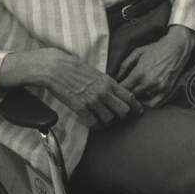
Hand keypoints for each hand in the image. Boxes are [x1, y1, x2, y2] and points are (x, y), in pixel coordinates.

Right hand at [0, 48, 142, 126]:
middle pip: (123, 111)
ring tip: (102, 119)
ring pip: (109, 119)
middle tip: (117, 116)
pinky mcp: (80, 108)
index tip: (138, 112)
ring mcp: (92, 101)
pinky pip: (93, 123)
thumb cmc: (74, 68)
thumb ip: (107, 83)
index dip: (136, 106)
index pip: (129, 96)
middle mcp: (104, 92)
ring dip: (107, 122)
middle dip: (122, 115)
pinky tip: (93, 122)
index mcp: (109, 81)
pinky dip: (95, 125)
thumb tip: (115, 93)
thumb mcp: (96, 73)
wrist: (56, 68)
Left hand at [117, 25, 194, 106]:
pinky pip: (155, 104)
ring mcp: (159, 87)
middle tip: (124, 91)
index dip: (118, 89)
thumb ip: (124, 65)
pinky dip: (148, 103)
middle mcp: (149, 82)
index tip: (116, 88)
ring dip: (137, 98)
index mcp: (139, 72)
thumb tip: (116, 77)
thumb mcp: (137, 52)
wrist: (176, 47)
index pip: (123, 88)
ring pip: (142, 100)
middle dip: (126, 93)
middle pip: (131, 95)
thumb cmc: (156, 48)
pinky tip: (145, 97)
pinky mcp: (167, 90)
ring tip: (134, 93)